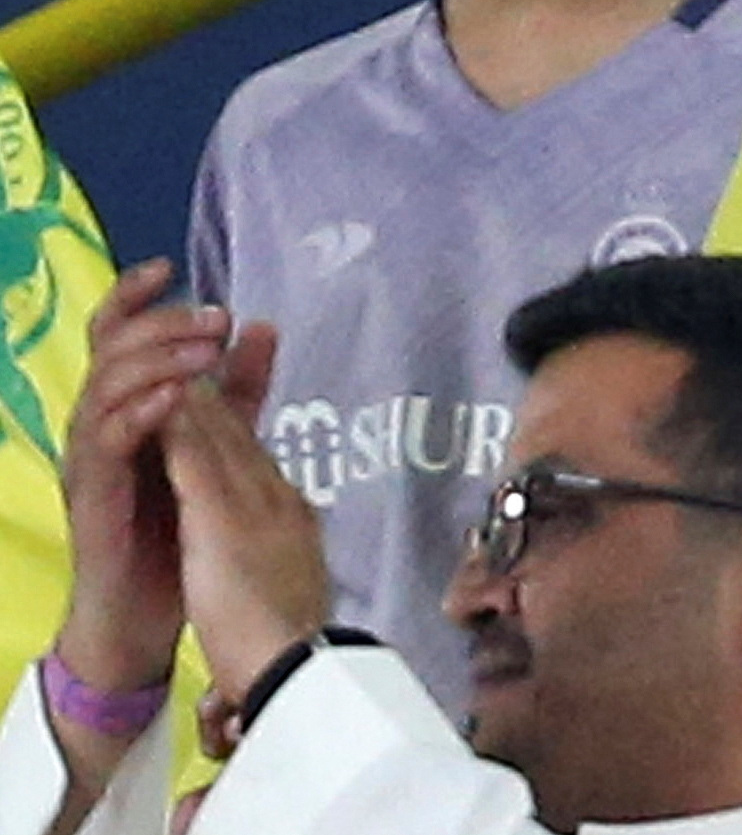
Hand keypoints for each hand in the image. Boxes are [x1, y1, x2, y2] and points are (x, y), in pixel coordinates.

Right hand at [53, 263, 250, 697]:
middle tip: (214, 319)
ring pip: (104, 387)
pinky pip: (104, 443)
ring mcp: (90, 457)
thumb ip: (237, 388)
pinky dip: (138, 414)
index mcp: (125, 402)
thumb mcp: (215, 442)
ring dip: (156, 361)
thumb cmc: (175, 520)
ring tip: (204, 350)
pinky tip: (170, 400)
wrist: (149, 605)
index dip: (134, 297)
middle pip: (110, 350)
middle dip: (162, 324)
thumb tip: (262, 324)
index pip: (117, 335)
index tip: (168, 266)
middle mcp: (98, 421)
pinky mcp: (91, 493)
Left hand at [158, 387, 333, 702]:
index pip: (258, 459)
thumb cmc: (287, 641)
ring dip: (199, 404)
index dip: (237, 423)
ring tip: (179, 367)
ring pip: (223, 442)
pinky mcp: (223, 521)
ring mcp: (254, 507)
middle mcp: (277, 500)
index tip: (220, 392)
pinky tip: (167, 408)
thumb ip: (282, 552)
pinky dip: (183, 432)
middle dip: (222, 399)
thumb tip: (282, 545)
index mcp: (292, 517)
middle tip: (203, 355)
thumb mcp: (289, 583)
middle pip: (243, 440)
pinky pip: (198, 465)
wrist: (295, 664)